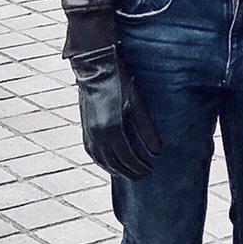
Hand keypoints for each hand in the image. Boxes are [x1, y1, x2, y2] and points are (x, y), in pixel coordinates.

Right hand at [67, 46, 161, 180]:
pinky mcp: (85, 128)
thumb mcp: (136, 103)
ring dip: (116, 170)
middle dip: (130, 172)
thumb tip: (158, 151)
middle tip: (143, 176)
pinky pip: (93, 153)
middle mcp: (98, 135)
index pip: (128, 159)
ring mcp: (89, 132)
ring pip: (102, 161)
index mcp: (112, 129)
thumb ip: (146, 129)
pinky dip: (103, 162)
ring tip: (129, 173)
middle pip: (115, 164)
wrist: (95, 67)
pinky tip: (110, 163)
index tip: (150, 170)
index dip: (139, 168)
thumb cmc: (119, 81)